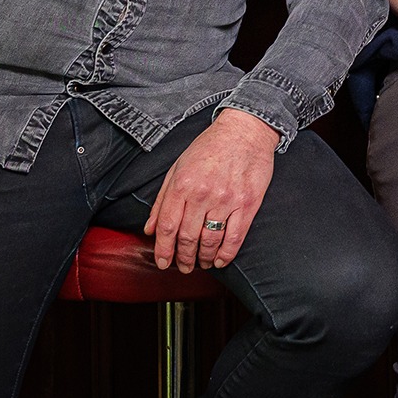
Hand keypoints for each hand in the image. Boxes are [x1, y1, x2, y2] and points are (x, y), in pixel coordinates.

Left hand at [145, 110, 278, 271]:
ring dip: (203, 258)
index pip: (167, 226)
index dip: (163, 249)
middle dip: (183, 258)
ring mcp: (227, 199)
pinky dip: (226, 254)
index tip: (162, 262)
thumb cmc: (210, 147)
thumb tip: (150, 229)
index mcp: (182, 184)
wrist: (245, 130)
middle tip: (183, 267)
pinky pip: (235, 237)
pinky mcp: (248, 203)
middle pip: (187, 237)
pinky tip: (220, 261)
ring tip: (200, 264)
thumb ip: (162, 199)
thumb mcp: (178, 168)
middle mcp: (203, 193)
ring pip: (210, 241)